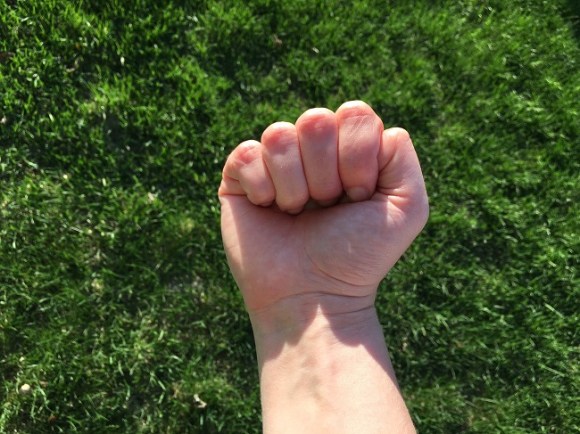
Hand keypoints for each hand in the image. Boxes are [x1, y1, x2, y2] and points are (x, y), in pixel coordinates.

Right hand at [219, 101, 427, 314]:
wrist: (314, 296)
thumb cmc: (358, 256)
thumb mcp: (407, 208)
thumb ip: (403, 156)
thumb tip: (375, 127)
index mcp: (348, 148)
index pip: (354, 114)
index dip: (358, 158)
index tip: (358, 197)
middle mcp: (312, 150)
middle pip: (315, 120)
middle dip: (326, 175)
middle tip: (326, 207)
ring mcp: (274, 161)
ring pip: (279, 135)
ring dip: (294, 186)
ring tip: (298, 214)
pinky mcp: (239, 177)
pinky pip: (247, 155)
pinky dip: (262, 190)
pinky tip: (269, 212)